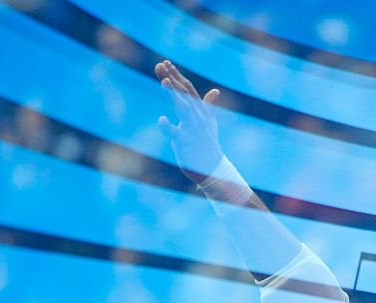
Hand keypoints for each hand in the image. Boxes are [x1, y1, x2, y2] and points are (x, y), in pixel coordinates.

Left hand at [155, 60, 223, 182]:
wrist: (212, 167)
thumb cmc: (208, 144)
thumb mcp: (210, 123)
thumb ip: (209, 106)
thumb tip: (215, 91)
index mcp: (200, 111)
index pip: (187, 89)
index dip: (176, 76)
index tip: (165, 63)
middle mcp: (196, 117)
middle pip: (183, 94)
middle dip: (172, 79)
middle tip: (161, 65)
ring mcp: (191, 129)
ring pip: (182, 108)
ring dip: (173, 94)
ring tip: (163, 81)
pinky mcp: (184, 142)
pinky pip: (175, 133)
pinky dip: (168, 127)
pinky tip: (162, 120)